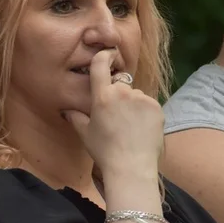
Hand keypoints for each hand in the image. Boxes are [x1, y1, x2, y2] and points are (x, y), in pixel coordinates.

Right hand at [63, 49, 162, 176]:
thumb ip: (76, 118)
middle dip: (118, 96)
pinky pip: (148, 105)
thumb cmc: (105, 152)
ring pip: (136, 96)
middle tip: (117, 118)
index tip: (108, 55)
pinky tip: (141, 130)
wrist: (132, 167)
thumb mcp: (85, 135)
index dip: (104, 56)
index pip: (100, 65)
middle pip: (120, 85)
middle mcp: (122, 92)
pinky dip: (145, 114)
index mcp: (102, 96)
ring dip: (133, 105)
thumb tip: (67, 110)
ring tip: (130, 128)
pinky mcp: (156, 107)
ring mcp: (142, 98)